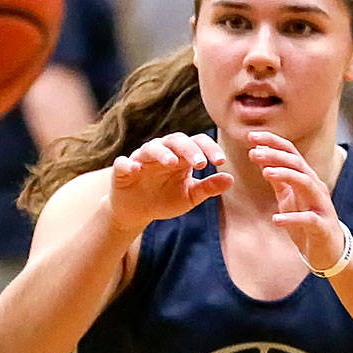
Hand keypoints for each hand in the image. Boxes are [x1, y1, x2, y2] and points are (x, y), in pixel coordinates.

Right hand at [108, 132, 231, 233]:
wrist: (135, 211)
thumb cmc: (164, 199)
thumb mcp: (189, 196)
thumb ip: (208, 187)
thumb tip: (231, 179)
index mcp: (181, 156)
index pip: (197, 143)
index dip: (209, 148)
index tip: (220, 161)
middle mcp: (162, 153)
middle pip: (176, 141)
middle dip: (189, 150)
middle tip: (201, 163)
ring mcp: (141, 159)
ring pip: (151, 148)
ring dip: (162, 153)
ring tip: (172, 162)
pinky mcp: (122, 170)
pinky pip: (123, 163)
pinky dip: (128, 163)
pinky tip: (134, 169)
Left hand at [248, 131, 346, 269]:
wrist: (329, 249)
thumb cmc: (307, 222)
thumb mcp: (290, 198)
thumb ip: (279, 181)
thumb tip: (264, 162)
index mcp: (305, 178)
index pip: (290, 153)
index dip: (272, 142)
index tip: (250, 136)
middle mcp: (315, 187)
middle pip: (297, 163)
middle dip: (275, 155)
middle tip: (253, 152)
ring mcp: (321, 205)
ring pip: (306, 183)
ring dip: (286, 175)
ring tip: (266, 173)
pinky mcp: (321, 226)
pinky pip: (308, 219)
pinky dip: (292, 218)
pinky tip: (276, 219)